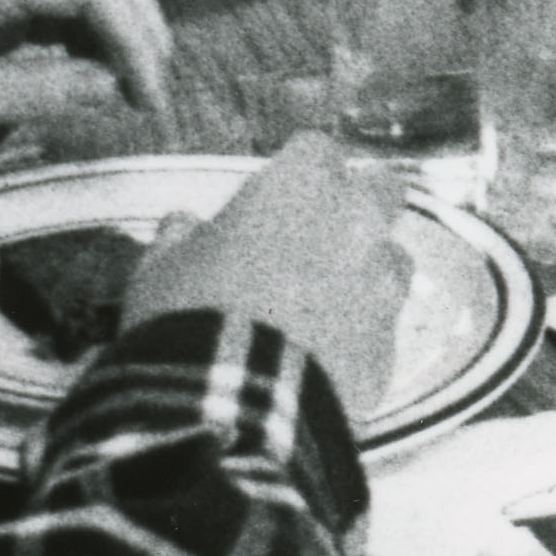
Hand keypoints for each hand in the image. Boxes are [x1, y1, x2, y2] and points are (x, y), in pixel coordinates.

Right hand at [120, 132, 406, 399]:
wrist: (234, 408)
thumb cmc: (192, 316)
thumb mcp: (162, 268)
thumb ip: (181, 237)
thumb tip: (184, 226)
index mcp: (301, 184)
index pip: (316, 148)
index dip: (296, 171)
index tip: (274, 196)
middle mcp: (358, 223)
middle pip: (381, 189)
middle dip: (357, 203)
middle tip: (317, 233)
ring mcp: (382, 287)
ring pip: (393, 258)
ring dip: (368, 268)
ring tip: (325, 300)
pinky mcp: (389, 348)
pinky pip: (383, 327)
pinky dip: (362, 332)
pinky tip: (327, 353)